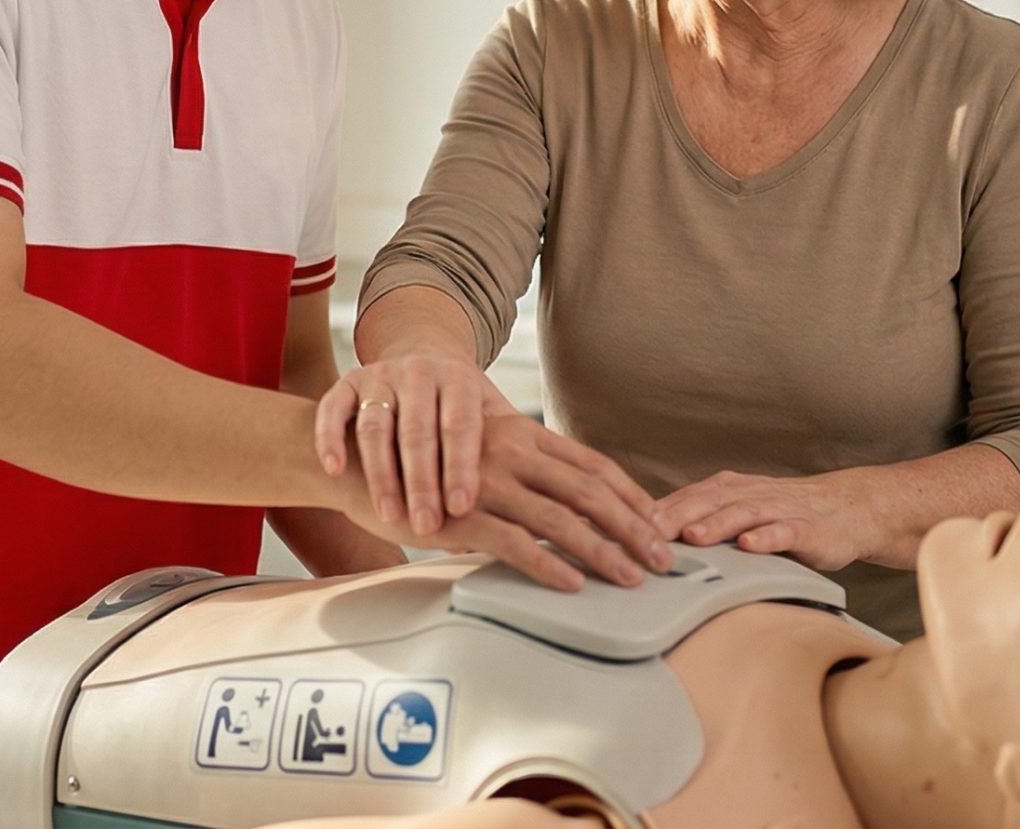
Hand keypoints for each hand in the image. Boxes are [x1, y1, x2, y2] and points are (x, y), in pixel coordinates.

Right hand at [314, 355, 511, 532]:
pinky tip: (333, 469)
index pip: (461, 425)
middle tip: (425, 526)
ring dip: (380, 473)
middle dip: (420, 481)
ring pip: (375, 424)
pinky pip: (333, 408)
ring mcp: (380, 377)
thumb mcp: (490, 414)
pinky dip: (330, 437)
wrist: (417, 354)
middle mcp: (420, 373)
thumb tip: (544, 501)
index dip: (460, 466)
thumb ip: (513, 450)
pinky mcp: (348, 383)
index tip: (462, 507)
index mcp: (460, 380)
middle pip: (417, 429)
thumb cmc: (457, 403)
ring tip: (387, 514)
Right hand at [331, 408, 670, 591]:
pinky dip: (548, 565)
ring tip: (630, 577)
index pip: (592, 464)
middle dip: (632, 527)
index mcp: (521, 435)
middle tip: (663, 559)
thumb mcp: (481, 461)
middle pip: (589, 491)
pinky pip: (514, 543)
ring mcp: (486, 481)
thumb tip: (568, 508)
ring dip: (602, 551)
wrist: (356, 460)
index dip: (631, 494)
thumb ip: (521, 475)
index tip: (660, 524)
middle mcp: (510, 450)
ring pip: (560, 519)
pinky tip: (571, 584)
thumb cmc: (423, 466)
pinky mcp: (460, 515)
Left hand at [651, 468, 885, 572]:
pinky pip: (785, 531)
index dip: (653, 510)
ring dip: (716, 524)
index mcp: (727, 490)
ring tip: (693, 536)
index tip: (624, 526)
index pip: (684, 497)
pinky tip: (750, 545)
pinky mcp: (808, 528)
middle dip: (675, 515)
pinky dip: (767, 537)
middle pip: (706, 501)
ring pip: (742, 513)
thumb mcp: (738, 512)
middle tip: (645, 532)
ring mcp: (779, 509)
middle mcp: (749, 494)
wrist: (847, 508)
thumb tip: (648, 537)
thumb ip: (701, 520)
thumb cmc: (784, 514)